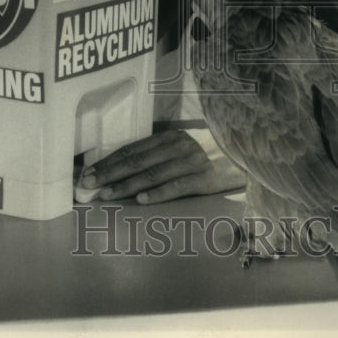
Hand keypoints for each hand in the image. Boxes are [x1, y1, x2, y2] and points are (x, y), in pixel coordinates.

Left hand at [79, 129, 244, 203]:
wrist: (250, 152)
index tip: (87, 172)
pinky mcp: (205, 178)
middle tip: (87, 185)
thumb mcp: (187, 146)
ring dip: (126, 185)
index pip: (132, 150)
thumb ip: (163, 153)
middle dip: (109, 173)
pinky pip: (178, 186)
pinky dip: (158, 193)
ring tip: (106, 195)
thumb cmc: (214, 152)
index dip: (108, 161)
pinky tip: (141, 200)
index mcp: (170, 138)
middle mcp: (177, 146)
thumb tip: (130, 167)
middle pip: (136, 161)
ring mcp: (191, 162)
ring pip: (152, 174)